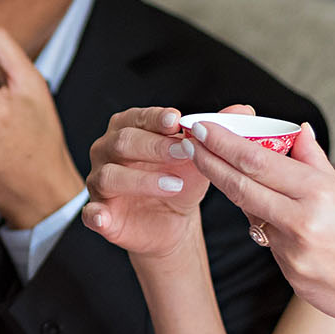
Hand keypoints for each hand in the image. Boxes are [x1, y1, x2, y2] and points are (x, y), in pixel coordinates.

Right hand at [81, 105, 220, 261]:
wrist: (173, 223)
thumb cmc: (181, 180)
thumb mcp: (202, 156)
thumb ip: (218, 132)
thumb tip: (244, 110)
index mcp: (128, 129)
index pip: (138, 117)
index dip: (156, 118)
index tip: (177, 120)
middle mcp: (107, 151)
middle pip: (122, 142)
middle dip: (154, 146)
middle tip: (184, 152)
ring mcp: (99, 182)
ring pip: (108, 175)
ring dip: (140, 180)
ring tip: (173, 185)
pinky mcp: (99, 214)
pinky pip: (90, 213)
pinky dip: (96, 214)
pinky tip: (105, 217)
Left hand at [188, 118, 334, 333]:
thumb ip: (316, 165)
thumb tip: (298, 131)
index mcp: (320, 194)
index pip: (256, 160)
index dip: (224, 142)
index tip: (203, 128)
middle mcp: (302, 222)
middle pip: (240, 186)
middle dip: (210, 163)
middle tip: (190, 144)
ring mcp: (293, 254)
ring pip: (254, 217)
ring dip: (243, 197)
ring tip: (236, 178)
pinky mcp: (291, 279)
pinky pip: (272, 246)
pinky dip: (273, 231)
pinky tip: (289, 227)